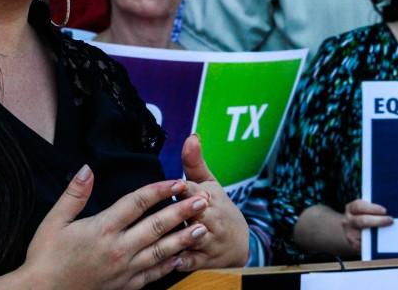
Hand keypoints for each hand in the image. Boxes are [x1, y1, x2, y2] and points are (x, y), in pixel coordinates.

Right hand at [22, 165, 209, 289]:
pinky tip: (182, 257)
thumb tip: (88, 168)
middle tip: (204, 200)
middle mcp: (118, 248)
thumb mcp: (54, 221)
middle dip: (182, 212)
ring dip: (184, 238)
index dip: (159, 190)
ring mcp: (124, 269)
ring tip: (203, 228)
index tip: (178, 181)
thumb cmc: (46, 256)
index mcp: (102, 228)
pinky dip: (170, 265)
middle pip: (157, 226)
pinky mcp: (125, 286)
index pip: (137, 203)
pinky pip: (153, 273)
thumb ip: (74, 194)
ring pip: (161, 251)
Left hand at [172, 134, 248, 271]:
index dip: (184, 188)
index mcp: (210, 197)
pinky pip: (187, 261)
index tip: (175, 186)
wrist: (240, 244)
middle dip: (182, 213)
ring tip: (157, 237)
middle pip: (194, 214)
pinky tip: (160, 259)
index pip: (195, 190)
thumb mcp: (210, 184)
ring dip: (175, 238)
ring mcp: (207, 242)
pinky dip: (175, 261)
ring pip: (190, 239)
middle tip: (163, 214)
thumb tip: (191, 136)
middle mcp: (211, 219)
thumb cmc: (218, 208)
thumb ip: (194, 162)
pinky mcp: (202, 261)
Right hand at [341, 199, 392, 252]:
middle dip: (378, 220)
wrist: (352, 232)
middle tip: (390, 220)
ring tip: (391, 231)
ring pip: (365, 234)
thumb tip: (391, 210)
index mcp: (351, 208)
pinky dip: (376, 243)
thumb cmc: (363, 218)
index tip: (385, 211)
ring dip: (379, 233)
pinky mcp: (354, 244)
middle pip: (362, 220)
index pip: (359, 206)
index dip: (373, 208)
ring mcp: (350, 233)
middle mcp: (348, 220)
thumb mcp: (364, 210)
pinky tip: (385, 241)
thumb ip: (373, 209)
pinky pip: (367, 244)